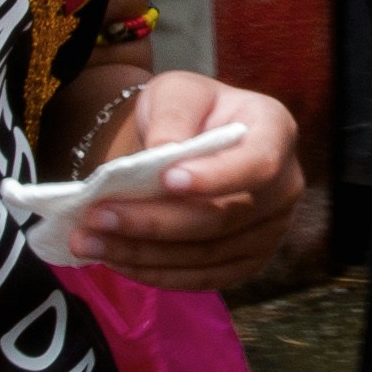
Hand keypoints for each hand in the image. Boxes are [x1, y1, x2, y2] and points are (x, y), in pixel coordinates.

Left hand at [72, 69, 301, 287]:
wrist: (192, 140)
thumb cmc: (188, 111)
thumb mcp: (176, 92)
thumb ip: (172, 115)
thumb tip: (161, 154)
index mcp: (276, 132)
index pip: (257, 164)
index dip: (215, 178)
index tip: (164, 179)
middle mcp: (284, 186)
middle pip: (225, 218)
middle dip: (155, 222)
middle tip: (96, 216)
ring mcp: (270, 230)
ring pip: (207, 254)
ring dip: (142, 253)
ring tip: (87, 240)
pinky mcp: (246, 262)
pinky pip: (202, 279)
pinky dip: (154, 273)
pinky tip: (113, 259)